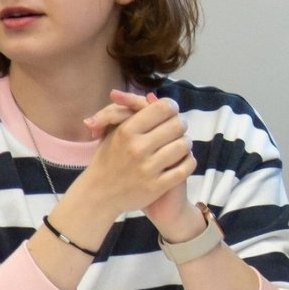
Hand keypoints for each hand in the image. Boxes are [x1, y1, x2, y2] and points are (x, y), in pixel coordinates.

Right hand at [68, 90, 195, 224]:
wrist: (99, 194)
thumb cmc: (108, 158)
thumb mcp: (113, 131)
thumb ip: (131, 111)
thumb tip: (151, 96)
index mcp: (126, 130)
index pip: (163, 108)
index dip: (171, 107)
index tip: (169, 113)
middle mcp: (137, 148)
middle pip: (178, 125)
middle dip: (180, 125)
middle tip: (176, 129)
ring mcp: (148, 168)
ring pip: (184, 145)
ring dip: (185, 143)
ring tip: (179, 145)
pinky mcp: (157, 186)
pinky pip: (186, 167)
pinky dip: (188, 161)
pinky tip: (182, 160)